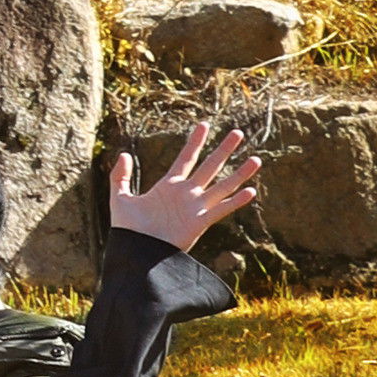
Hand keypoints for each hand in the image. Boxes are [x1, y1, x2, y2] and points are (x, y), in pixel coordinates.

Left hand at [110, 123, 262, 252]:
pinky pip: (221, 209)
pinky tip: (251, 191)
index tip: (204, 124)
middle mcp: (186, 193)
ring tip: (256, 159)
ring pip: (222, 186)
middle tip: (238, 133)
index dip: (195, 142)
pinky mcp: (200, 222)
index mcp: (169, 186)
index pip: (186, 158)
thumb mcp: (120, 198)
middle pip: (210, 166)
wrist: (135, 252)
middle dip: (223, 150)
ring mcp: (195, 207)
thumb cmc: (128, 229)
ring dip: (239, 174)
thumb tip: (123, 154)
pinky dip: (236, 201)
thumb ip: (121, 177)